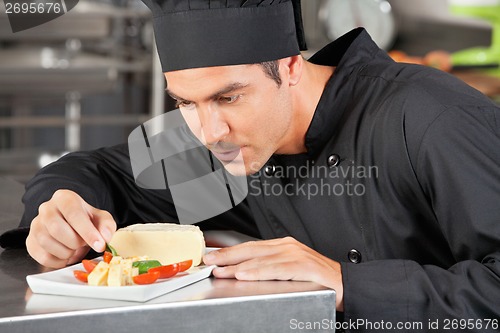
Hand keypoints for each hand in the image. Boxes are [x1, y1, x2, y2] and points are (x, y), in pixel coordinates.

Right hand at [26, 189, 115, 267]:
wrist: (71, 224)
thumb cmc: (86, 220)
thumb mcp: (101, 218)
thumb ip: (106, 226)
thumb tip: (105, 237)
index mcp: (64, 198)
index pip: (74, 214)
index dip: (88, 232)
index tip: (100, 245)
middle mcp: (46, 209)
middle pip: (57, 229)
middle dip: (75, 242)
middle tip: (83, 244)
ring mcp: (36, 224)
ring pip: (47, 243)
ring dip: (66, 252)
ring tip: (75, 248)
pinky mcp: (30, 241)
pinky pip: (42, 256)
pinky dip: (58, 261)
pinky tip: (66, 255)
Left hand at [203, 237, 343, 310]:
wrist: (346, 284)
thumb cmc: (317, 279)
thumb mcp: (289, 269)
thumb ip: (269, 268)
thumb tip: (243, 271)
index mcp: (283, 245)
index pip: (251, 246)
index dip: (230, 251)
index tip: (213, 256)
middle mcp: (287, 246)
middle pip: (251, 249)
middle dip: (227, 255)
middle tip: (209, 261)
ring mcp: (296, 255)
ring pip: (260, 259)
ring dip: (237, 265)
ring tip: (221, 270)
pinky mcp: (303, 266)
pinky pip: (276, 269)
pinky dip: (258, 271)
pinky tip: (245, 273)